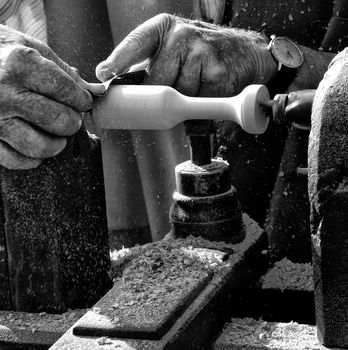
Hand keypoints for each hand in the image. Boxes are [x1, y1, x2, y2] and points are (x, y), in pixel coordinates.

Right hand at [0, 25, 104, 169]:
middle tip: (70, 119)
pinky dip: (32, 159)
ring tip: (57, 137)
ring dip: (56, 145)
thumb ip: (61, 69)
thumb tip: (92, 90)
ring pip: (40, 146)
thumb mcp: (26, 47)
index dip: (83, 100)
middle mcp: (5, 93)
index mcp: (20, 64)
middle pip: (59, 121)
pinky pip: (15, 160)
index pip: (68, 91)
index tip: (83, 102)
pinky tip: (36, 150)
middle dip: (72, 123)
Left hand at [96, 13, 273, 97]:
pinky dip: (200, 105)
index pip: (137, 42)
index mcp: (165, 29)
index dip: (118, 59)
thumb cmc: (204, 54)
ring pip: (178, 95)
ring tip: (198, 85)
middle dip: (162, 95)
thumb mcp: (176, 48)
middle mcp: (181, 35)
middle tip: (176, 91)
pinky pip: (197, 103)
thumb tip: (123, 89)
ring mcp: (200, 52)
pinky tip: (209, 90)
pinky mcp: (216, 72)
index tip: (103, 74)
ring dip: (185, 100)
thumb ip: (153, 64)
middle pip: (157, 81)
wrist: (245, 53)